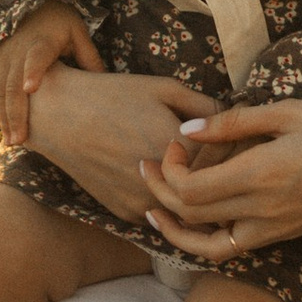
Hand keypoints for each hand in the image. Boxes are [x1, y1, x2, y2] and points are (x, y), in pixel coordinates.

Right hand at [0, 1, 101, 147]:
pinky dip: (1, 112)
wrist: (25, 4)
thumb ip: (89, 57)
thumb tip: (104, 87)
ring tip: (12, 142)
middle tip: (20, 139)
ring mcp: (5, 59)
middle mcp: (18, 51)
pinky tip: (7, 132)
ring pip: (2, 91)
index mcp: (41, 40)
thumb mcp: (77, 31)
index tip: (30, 88)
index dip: (33, 71)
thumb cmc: (58, 20)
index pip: (37, 56)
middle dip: (16, 113)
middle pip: (14, 84)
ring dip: (6, 118)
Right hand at [23, 61, 222, 225]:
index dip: (239, 145)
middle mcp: (166, 183)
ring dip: (198, 192)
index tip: (243, 138)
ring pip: (189, 207)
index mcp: (182, 148)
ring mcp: (145, 203)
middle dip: (224, 172)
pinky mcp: (127, 213)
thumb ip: (207, 109)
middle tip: (231, 158)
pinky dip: (169, 200)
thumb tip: (236, 124)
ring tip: (201, 170)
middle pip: (214, 186)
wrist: (58, 115)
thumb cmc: (114, 94)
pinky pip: (162, 212)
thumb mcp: (166, 89)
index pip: (232, 156)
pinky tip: (168, 180)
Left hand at [136, 97, 301, 262]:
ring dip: (174, 227)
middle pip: (190, 216)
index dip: (168, 170)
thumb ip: (234, 123)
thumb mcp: (287, 112)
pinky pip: (230, 248)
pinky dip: (203, 240)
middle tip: (148, 166)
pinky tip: (193, 221)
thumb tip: (188, 130)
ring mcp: (270, 229)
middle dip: (160, 191)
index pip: (190, 190)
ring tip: (153, 208)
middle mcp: (260, 210)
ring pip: (205, 243)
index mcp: (259, 175)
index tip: (173, 143)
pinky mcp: (279, 236)